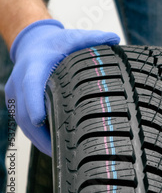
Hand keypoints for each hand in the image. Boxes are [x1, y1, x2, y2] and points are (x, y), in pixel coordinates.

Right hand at [5, 19, 119, 155]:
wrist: (33, 44)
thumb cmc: (56, 43)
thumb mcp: (74, 37)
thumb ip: (94, 38)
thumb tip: (115, 39)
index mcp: (34, 65)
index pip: (31, 85)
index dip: (35, 103)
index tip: (41, 119)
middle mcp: (20, 82)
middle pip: (25, 111)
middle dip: (40, 132)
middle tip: (60, 150)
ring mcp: (16, 95)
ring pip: (23, 122)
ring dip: (39, 139)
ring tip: (60, 155)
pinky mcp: (17, 104)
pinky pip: (25, 123)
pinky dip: (38, 136)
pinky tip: (55, 147)